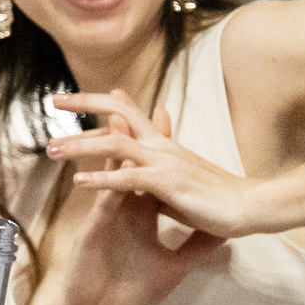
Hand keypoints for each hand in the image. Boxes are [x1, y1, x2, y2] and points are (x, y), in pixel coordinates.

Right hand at [34, 109, 223, 304]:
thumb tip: (225, 230)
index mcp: (139, 213)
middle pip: (125, 161)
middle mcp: (121, 209)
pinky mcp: (95, 234)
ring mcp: (106, 218)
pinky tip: (110, 174)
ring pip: (109, 177)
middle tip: (126, 100)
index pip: (149, 170)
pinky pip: (102, 208)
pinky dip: (105, 190)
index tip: (164, 112)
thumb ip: (197, 245)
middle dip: (128, 130)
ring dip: (112, 150)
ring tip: (118, 124)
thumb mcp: (175, 266)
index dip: (157, 142)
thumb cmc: (131, 291)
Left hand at [50, 89, 267, 237]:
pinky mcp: (168, 184)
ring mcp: (164, 162)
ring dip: (80, 144)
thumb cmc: (217, 199)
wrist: (252, 207)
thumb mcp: (178, 182)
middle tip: (53, 100)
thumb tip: (136, 180)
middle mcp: (161, 146)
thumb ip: (154, 176)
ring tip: (52, 149)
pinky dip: (102, 179)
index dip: (101, 100)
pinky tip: (79, 181)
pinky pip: (129, 178)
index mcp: (163, 144)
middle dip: (84, 103)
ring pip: (115, 143)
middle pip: (118, 112)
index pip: (128, 111)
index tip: (72, 97)